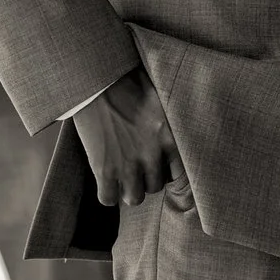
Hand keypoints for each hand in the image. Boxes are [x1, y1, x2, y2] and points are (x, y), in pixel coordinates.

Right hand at [73, 66, 184, 210]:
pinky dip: (107, 192)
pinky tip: (105, 180)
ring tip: (122, 176)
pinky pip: (108, 199)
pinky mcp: (104, 169)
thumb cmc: (129, 83)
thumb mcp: (160, 100)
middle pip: (155, 186)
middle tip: (136, 167)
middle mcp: (152, 155)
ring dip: (128, 189)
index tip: (160, 168)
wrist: (98, 80)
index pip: (181, 175)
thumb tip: (177, 133)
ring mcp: (128, 164)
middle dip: (146, 179)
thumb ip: (170, 124)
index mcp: (169, 138)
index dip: (168, 173)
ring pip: (135, 198)